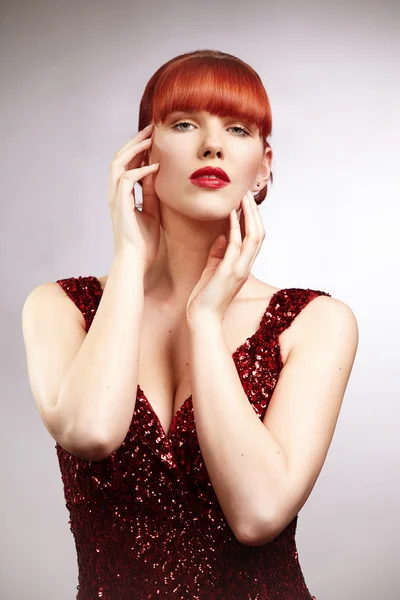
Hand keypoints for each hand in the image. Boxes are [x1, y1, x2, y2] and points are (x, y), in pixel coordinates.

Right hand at [108, 123, 160, 271]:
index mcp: (122, 196)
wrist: (136, 261)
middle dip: (134, 142)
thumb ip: (152, 193)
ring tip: (149, 139)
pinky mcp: (120, 205)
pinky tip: (155, 167)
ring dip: (134, 149)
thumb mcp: (152, 212)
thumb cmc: (144, 242)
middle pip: (119, 158)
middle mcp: (115, 194)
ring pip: (118, 164)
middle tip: (150, 129)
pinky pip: (127, 180)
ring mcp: (115, 199)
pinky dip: (141, 171)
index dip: (137, 149)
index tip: (152, 138)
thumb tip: (157, 174)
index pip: (126, 165)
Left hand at [186, 190, 265, 320]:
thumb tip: (223, 235)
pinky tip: (231, 213)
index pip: (254, 238)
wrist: (202, 318)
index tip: (246, 201)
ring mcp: (240, 269)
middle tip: (248, 193)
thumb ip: (219, 253)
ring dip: (249, 214)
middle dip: (255, 212)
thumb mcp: (212, 270)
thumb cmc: (205, 297)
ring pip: (254, 236)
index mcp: (243, 266)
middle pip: (259, 233)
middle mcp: (246, 266)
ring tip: (243, 197)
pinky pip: (237, 244)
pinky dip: (236, 226)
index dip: (253, 219)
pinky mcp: (230, 272)